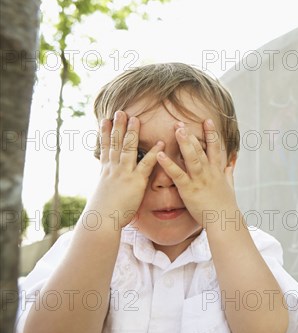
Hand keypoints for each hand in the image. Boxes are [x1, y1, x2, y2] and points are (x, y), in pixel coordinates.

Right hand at [87, 110, 163, 229]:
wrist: (101, 221)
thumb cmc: (102, 212)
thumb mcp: (103, 193)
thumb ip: (108, 184)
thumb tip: (106, 182)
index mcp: (106, 171)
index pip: (105, 148)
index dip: (105, 133)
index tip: (104, 119)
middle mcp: (113, 169)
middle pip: (115, 143)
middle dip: (118, 126)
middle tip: (120, 111)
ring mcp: (124, 173)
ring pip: (127, 148)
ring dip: (132, 132)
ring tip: (136, 118)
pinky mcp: (135, 182)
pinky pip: (146, 164)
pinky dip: (154, 153)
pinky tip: (161, 143)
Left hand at [156, 119, 236, 225]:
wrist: (224, 220)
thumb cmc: (226, 206)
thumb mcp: (230, 187)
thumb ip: (229, 174)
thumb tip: (231, 164)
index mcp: (217, 171)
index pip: (215, 148)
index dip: (211, 133)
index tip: (207, 120)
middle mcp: (209, 172)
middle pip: (200, 149)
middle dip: (191, 134)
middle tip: (181, 121)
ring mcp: (199, 180)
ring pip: (192, 157)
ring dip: (184, 143)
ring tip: (177, 129)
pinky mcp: (189, 189)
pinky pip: (178, 174)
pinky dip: (169, 164)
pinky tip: (160, 155)